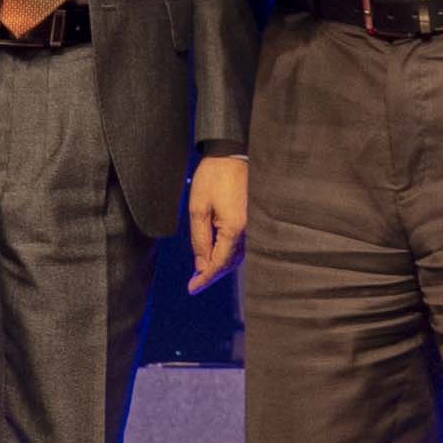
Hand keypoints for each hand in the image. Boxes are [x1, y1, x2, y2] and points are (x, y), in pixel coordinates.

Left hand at [186, 154, 247, 286]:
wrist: (230, 154)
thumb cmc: (212, 178)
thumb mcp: (198, 209)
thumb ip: (200, 240)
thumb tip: (201, 265)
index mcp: (234, 229)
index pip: (218, 263)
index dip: (204, 278)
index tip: (191, 289)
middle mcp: (247, 230)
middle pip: (230, 263)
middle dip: (212, 274)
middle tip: (194, 283)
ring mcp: (251, 225)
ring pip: (236, 256)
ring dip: (220, 265)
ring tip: (201, 271)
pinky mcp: (250, 219)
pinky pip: (240, 244)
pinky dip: (227, 254)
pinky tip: (214, 254)